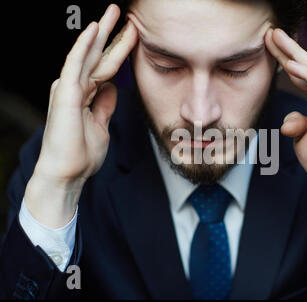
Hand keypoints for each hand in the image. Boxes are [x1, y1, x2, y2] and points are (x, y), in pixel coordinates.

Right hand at [25, 4, 137, 226]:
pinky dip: (84, 46)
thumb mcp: (101, 124)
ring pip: (88, 55)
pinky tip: (94, 30)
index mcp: (85, 94)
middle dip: (112, 34)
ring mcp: (70, 88)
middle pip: (98, 56)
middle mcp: (76, 87)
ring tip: (114, 13)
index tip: (134, 35)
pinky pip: (76, 64)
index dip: (120, 50)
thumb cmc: (82, 153)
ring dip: (102, 32)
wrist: (68, 173)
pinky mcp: (66, 93)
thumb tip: (113, 87)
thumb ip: (105, 104)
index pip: (105, 66)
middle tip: (124, 13)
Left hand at [265, 28, 306, 233]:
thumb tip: (287, 121)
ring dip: (294, 54)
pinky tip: (289, 64)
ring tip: (276, 38)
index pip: (303, 76)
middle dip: (288, 49)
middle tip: (270, 32)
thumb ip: (296, 124)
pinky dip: (305, 75)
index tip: (268, 46)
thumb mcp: (304, 141)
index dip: (286, 59)